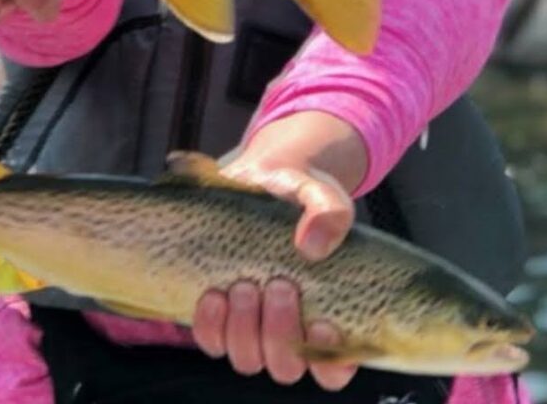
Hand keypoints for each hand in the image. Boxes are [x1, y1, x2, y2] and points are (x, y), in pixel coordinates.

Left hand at [192, 163, 357, 390]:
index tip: (322, 323)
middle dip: (280, 333)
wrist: (256, 178)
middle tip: (278, 286)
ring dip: (244, 329)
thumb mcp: (319, 194)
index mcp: (326, 314)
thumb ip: (329, 213)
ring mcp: (251, 326)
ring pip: (248, 359)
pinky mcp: (219, 315)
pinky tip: (214, 294)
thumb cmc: (297, 194)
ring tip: (244, 286)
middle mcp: (289, 330)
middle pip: (285, 367)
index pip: (335, 368)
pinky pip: (211, 341)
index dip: (330, 360)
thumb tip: (312, 246)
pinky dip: (211, 324)